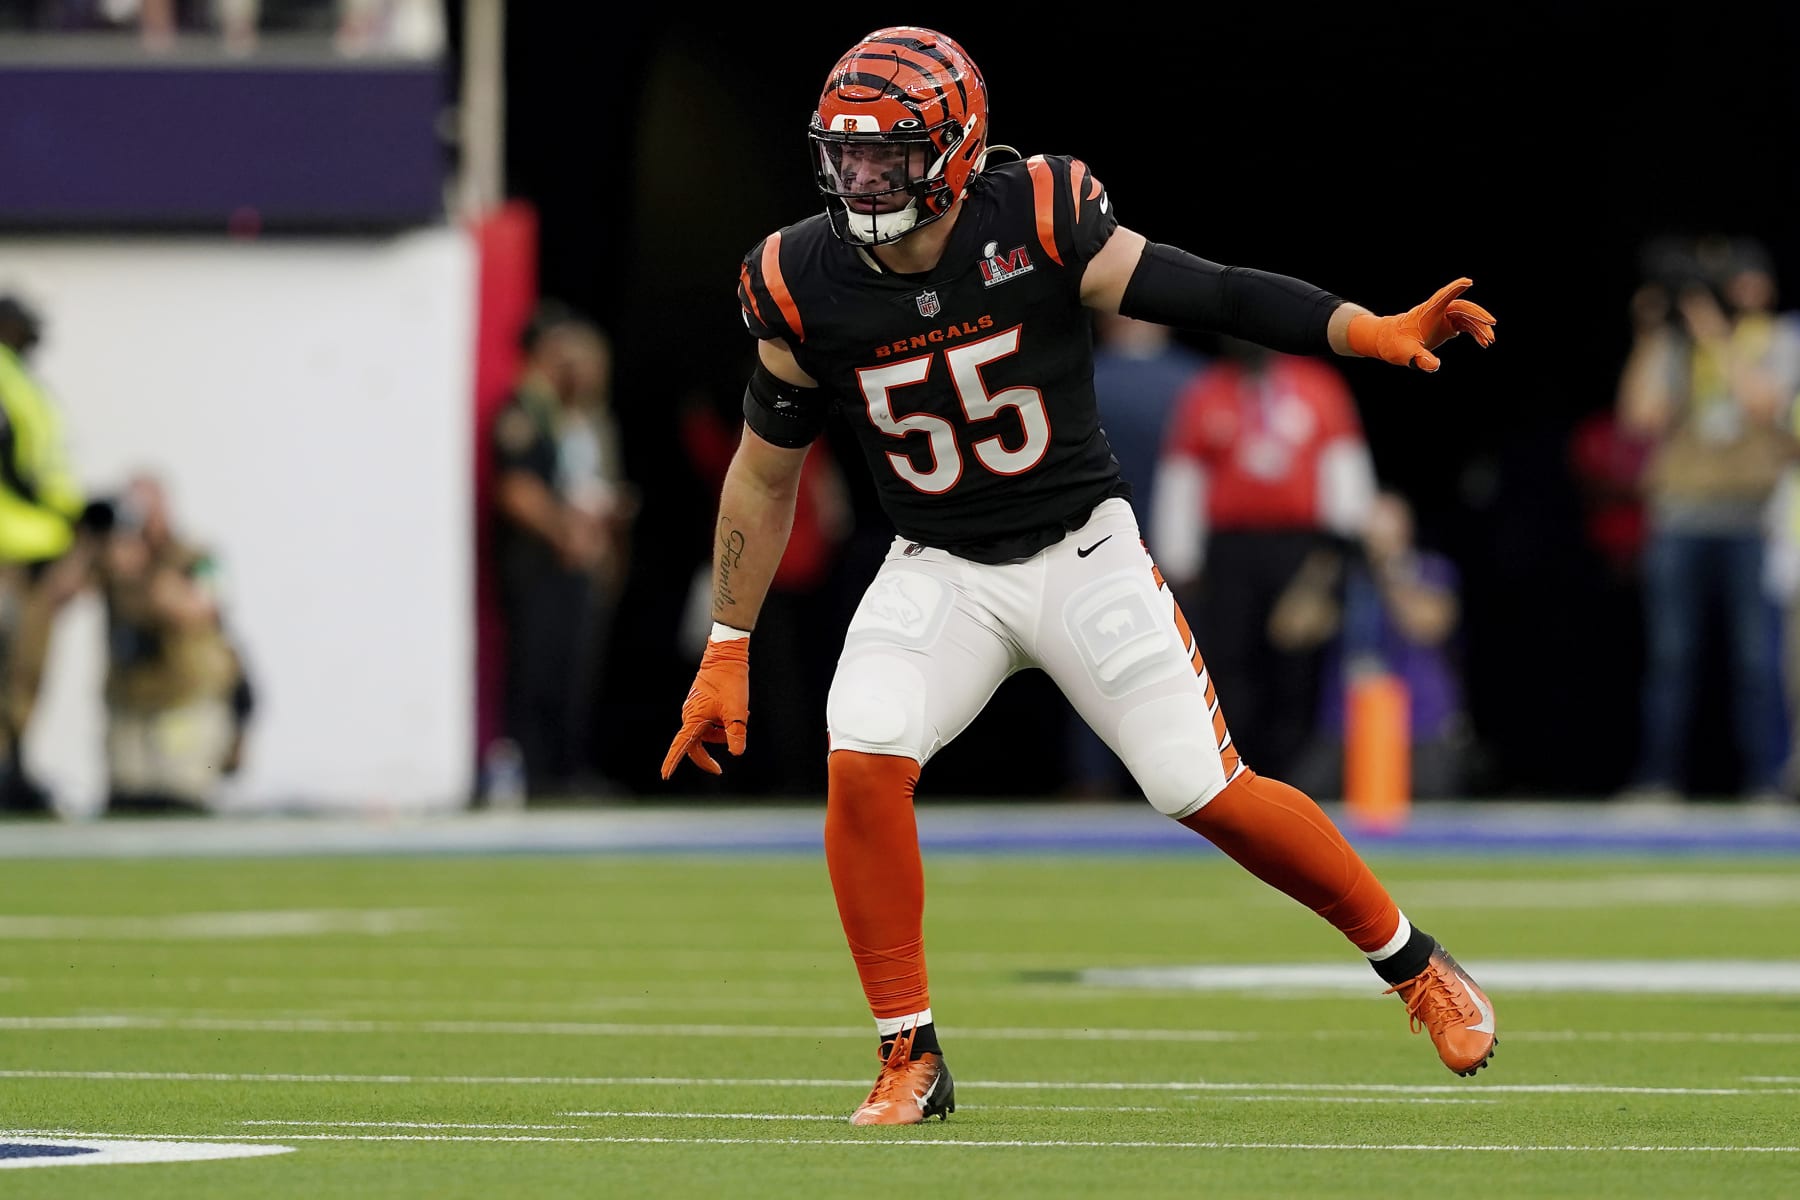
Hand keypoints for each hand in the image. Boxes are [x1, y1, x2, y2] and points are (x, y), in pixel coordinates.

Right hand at [660, 636, 749, 777]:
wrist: (726, 656)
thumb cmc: (730, 683)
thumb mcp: (738, 712)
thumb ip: (736, 735)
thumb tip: (736, 753)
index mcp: (694, 719)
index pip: (682, 746)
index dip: (673, 762)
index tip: (665, 776)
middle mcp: (690, 715)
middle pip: (695, 745)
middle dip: (707, 757)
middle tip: (718, 769)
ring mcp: (694, 708)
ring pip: (706, 732)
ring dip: (721, 733)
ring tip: (740, 718)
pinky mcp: (700, 703)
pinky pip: (709, 721)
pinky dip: (721, 722)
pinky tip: (736, 711)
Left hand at [1348, 278, 1495, 371]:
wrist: (1390, 342)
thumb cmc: (1395, 345)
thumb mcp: (1406, 354)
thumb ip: (1419, 359)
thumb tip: (1434, 366)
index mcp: (1428, 311)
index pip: (1443, 296)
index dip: (1455, 289)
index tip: (1468, 282)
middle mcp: (1438, 311)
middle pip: (1462, 307)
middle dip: (1477, 315)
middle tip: (1491, 324)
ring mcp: (1444, 317)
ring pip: (1467, 317)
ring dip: (1479, 327)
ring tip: (1489, 342)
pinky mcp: (1447, 325)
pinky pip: (1466, 326)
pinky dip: (1475, 333)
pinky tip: (1483, 343)